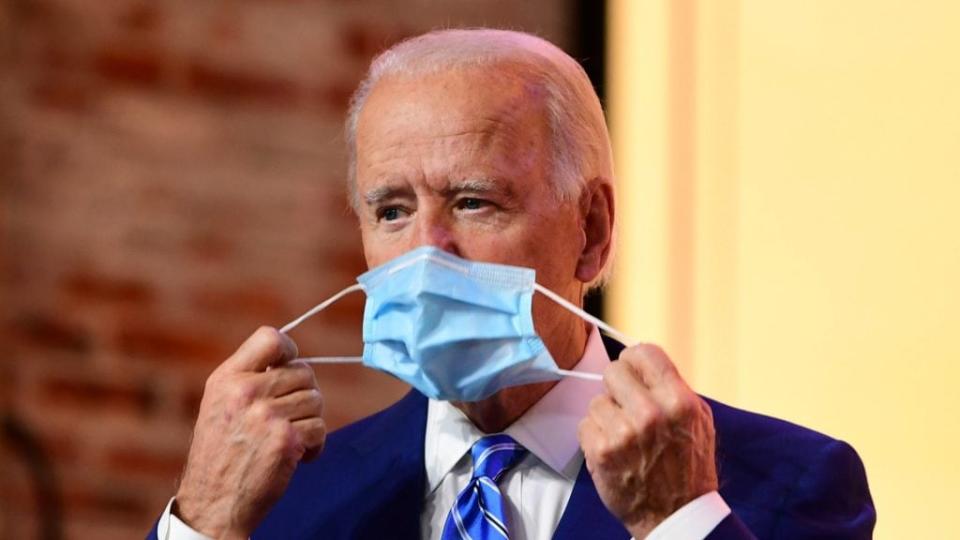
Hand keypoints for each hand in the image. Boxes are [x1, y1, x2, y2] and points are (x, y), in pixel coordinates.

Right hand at [174, 327, 325, 538]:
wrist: (214, 503)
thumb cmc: (221, 452)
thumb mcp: (219, 404)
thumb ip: (249, 377)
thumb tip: (293, 357)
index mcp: (227, 378)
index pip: (270, 338)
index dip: (289, 349)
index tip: (288, 366)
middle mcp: (245, 393)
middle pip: (304, 372)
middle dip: (303, 394)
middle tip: (287, 417)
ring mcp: (266, 416)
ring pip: (316, 400)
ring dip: (309, 421)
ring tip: (287, 438)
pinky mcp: (285, 440)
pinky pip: (320, 428)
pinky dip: (314, 445)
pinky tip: (295, 456)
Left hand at [577, 344, 717, 538]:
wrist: (676, 514)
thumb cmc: (688, 466)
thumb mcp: (697, 420)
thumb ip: (672, 386)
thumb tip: (641, 358)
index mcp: (678, 401)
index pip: (643, 352)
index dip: (635, 360)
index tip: (633, 371)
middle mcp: (650, 413)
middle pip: (613, 371)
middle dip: (618, 388)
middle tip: (627, 406)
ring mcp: (623, 433)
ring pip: (597, 400)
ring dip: (607, 416)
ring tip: (625, 436)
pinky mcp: (600, 451)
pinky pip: (585, 424)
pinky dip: (595, 436)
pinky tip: (613, 450)